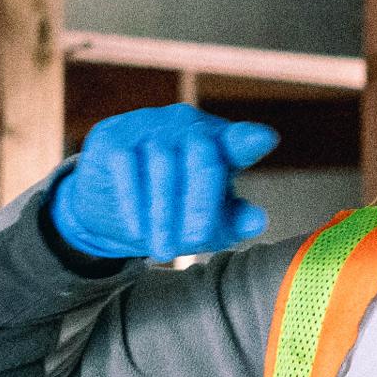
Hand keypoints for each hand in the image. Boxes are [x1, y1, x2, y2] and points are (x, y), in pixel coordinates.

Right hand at [47, 106, 278, 260]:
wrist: (112, 210)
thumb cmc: (174, 212)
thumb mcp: (209, 223)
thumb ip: (235, 220)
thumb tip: (257, 221)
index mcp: (220, 142)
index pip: (239, 140)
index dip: (249, 139)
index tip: (263, 140)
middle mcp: (188, 124)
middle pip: (202, 155)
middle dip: (199, 204)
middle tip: (194, 243)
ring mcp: (150, 124)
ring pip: (163, 163)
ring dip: (163, 213)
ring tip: (163, 251)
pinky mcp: (115, 135)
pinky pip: (126, 164)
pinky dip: (133, 201)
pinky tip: (137, 230)